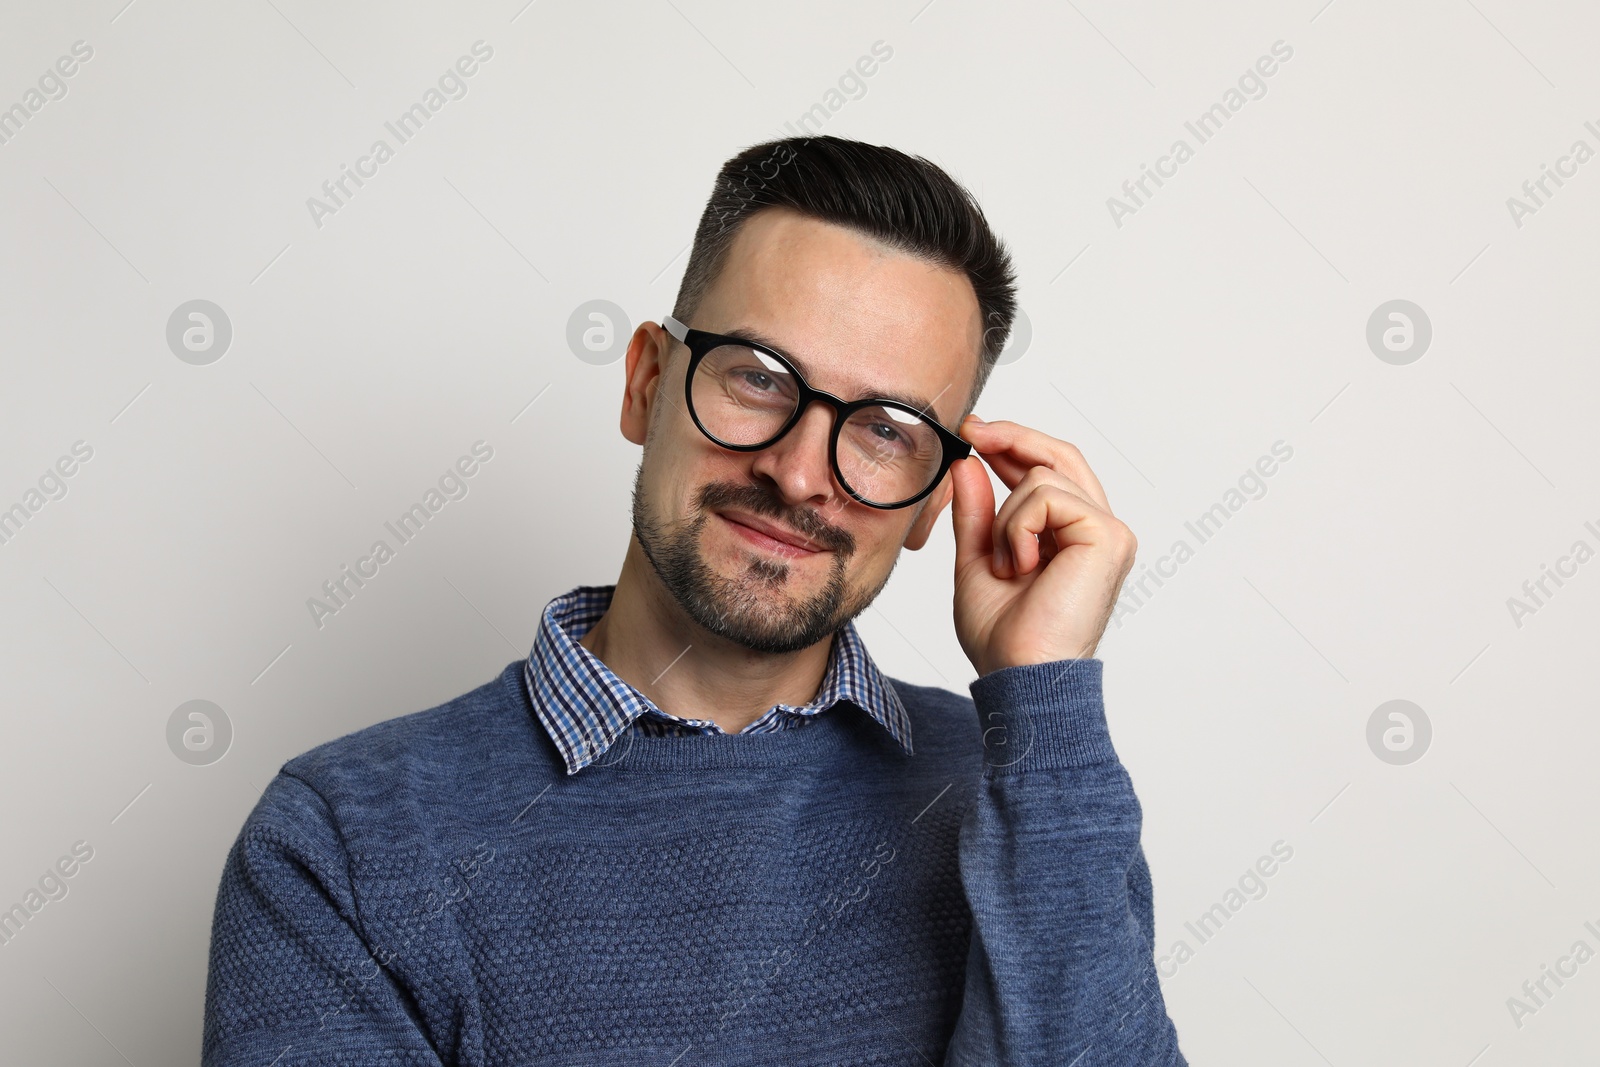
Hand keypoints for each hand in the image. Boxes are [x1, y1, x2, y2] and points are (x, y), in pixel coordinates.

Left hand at [950, 416, 1136, 675]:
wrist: (1020, 676)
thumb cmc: (1004, 637)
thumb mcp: (978, 560)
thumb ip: (977, 513)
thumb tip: (969, 463)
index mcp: (1073, 536)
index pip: (1050, 470)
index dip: (1013, 445)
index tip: (972, 431)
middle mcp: (1098, 530)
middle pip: (1059, 455)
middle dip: (1011, 437)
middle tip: (970, 429)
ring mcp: (1109, 531)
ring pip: (1042, 476)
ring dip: (1005, 519)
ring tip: (1007, 567)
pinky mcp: (1109, 535)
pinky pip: (1047, 496)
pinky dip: (1018, 528)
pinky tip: (1021, 566)